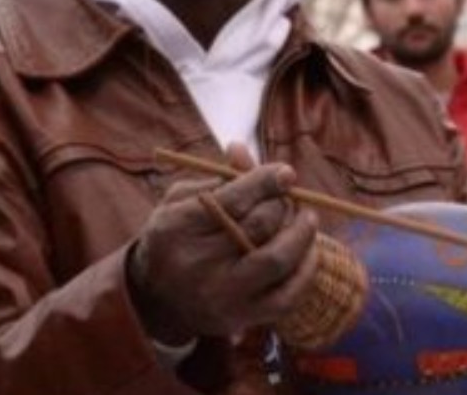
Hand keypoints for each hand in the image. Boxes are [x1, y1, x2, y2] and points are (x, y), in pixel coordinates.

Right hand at [128, 145, 318, 343]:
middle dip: (283, 204)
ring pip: (277, 260)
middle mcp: (198, 263)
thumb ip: (214, 177)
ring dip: (302, 234)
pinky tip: (309, 250)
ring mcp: (221, 295)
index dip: (265, 181)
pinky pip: (287, 296)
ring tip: (307, 218)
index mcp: (178, 227)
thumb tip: (240, 149)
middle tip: (290, 196)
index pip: (232, 200)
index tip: (286, 173)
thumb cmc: (176, 237)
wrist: (157, 300)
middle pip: (259, 225)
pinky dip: (306, 270)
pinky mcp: (241, 318)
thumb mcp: (182, 200)